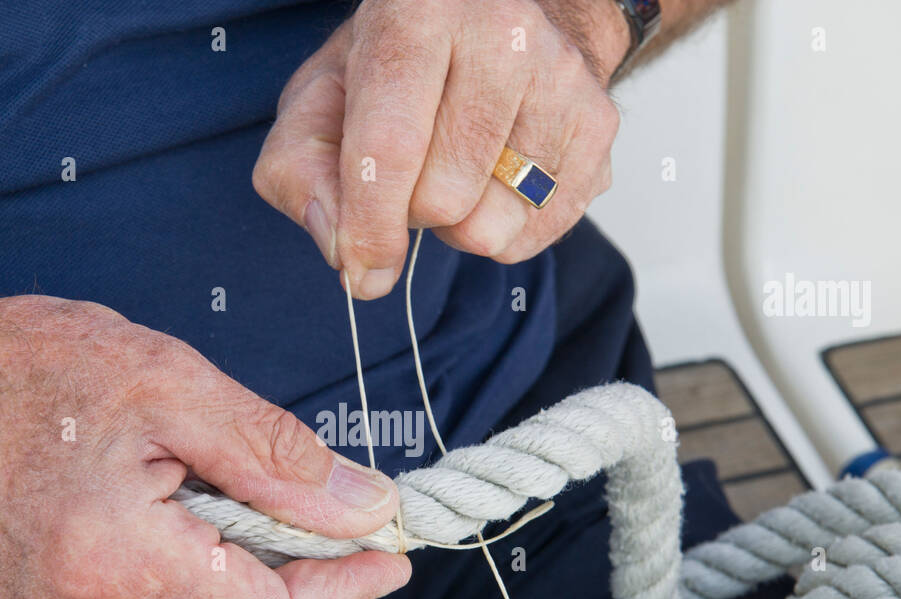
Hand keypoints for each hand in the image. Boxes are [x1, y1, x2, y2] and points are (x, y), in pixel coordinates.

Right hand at [0, 296, 411, 598]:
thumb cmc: (20, 374)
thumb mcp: (167, 383)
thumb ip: (277, 458)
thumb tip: (367, 509)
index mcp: (112, 564)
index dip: (345, 593)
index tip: (387, 549)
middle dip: (302, 575)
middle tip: (311, 499)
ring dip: (249, 578)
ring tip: (215, 493)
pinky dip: (204, 587)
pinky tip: (180, 524)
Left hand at [253, 0, 629, 298]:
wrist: (490, 17)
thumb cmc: (393, 67)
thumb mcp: (320, 99)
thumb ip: (302, 173)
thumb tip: (348, 256)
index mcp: (419, 13)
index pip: (392, 147)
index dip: (370, 226)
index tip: (362, 272)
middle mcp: (503, 35)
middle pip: (443, 198)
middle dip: (411, 211)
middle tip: (411, 173)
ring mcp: (561, 78)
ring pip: (494, 224)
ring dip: (458, 225)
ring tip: (453, 174)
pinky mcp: (598, 122)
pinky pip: (539, 232)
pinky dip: (504, 231)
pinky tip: (492, 184)